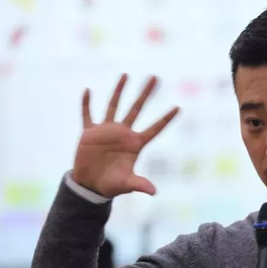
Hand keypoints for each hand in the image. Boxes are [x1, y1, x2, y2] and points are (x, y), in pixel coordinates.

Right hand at [72, 74, 179, 197]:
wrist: (90, 185)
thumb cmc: (111, 185)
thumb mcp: (126, 184)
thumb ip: (140, 185)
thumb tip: (153, 192)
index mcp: (135, 144)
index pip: (155, 128)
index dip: (166, 119)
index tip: (178, 107)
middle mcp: (123, 133)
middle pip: (137, 108)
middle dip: (146, 93)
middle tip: (155, 77)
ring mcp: (107, 130)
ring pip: (114, 105)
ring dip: (119, 91)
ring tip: (126, 75)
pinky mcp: (90, 132)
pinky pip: (88, 115)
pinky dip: (87, 104)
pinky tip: (88, 91)